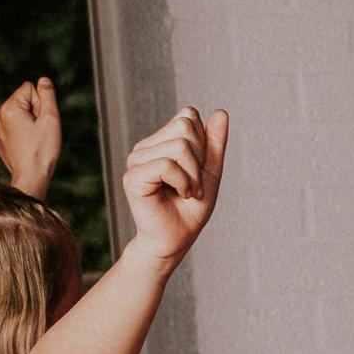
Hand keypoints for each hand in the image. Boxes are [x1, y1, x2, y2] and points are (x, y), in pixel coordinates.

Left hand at [0, 76, 64, 201]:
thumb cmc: (42, 150)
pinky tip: (24, 144)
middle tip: (37, 133)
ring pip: (18, 111)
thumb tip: (43, 80)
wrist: (31, 177)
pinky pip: (12, 123)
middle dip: (33, 112)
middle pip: (23, 99)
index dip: (41, 104)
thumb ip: (47, 95)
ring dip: (27, 121)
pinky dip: (20, 130)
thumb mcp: (51, 119)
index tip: (40, 123)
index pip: (30, 88)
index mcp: (8, 107)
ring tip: (31, 139)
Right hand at [119, 106, 229, 267]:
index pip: (188, 116)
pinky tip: (180, 195)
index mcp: (160, 142)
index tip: (198, 171)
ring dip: (193, 175)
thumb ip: (214, 143)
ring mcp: (136, 160)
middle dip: (199, 159)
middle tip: (193, 185)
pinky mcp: (133, 176)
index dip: (203, 143)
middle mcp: (145, 147)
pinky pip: (167, 165)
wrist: (174, 241)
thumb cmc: (190, 210)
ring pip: (179, 146)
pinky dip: (183, 182)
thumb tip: (221, 111)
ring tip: (188, 192)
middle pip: (185, 126)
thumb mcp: (210, 172)